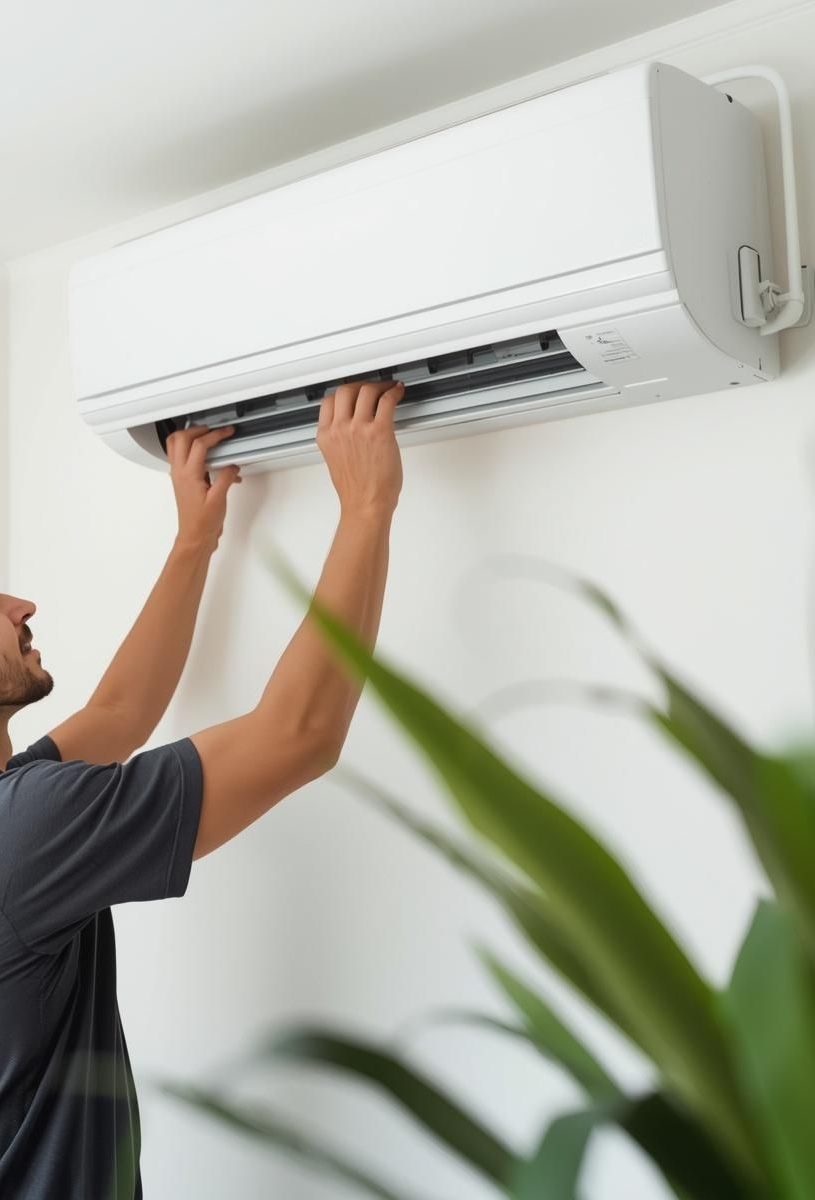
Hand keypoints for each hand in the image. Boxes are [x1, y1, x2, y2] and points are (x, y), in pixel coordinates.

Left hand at [167, 424, 242, 550]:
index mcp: (188, 475)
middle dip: (198, 430)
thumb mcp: (219, 499)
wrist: (195, 536)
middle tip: (215, 431)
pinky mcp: (181, 480)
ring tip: (205, 436)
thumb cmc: (203, 522)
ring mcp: (178, 475)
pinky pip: (178, 456)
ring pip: (174, 444)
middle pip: (181, 438)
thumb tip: (232, 465)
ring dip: (188, 436)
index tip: (226, 433)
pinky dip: (189, 448)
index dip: (215, 435)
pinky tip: (206, 456)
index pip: (199, 445)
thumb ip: (226, 478)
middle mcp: (179, 472)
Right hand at [316, 380, 403, 515]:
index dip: (344, 392)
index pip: (329, 401)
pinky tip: (398, 392)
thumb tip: (349, 426)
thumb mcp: (335, 459)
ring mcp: (359, 428)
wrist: (365, 505)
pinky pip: (387, 401)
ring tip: (388, 388)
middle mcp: (340, 429)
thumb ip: (338, 439)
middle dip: (361, 385)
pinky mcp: (380, 431)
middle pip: (347, 390)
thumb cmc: (355, 490)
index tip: (354, 391)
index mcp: (327, 436)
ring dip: (379, 385)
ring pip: (366, 390)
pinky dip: (394, 392)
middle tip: (373, 387)